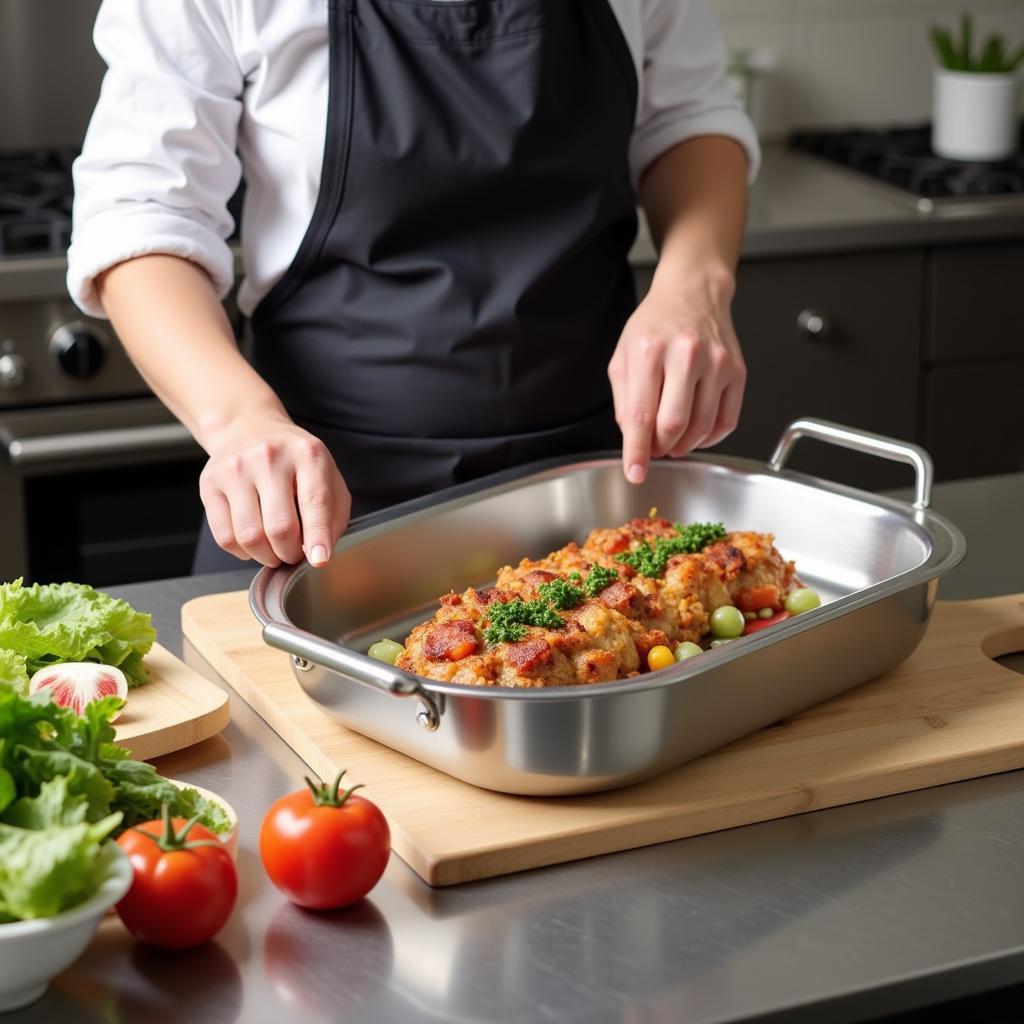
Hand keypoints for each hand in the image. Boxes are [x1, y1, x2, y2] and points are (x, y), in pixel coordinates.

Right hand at [198, 412, 350, 567]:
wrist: (249, 429)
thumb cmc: (295, 461)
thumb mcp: (328, 475)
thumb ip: (333, 512)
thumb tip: (320, 552)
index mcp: (307, 454)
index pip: (315, 501)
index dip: (318, 536)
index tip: (320, 560)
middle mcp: (269, 457)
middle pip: (280, 526)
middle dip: (290, 553)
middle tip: (294, 554)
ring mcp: (235, 469)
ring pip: (249, 536)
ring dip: (266, 556)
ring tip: (274, 551)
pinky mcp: (209, 484)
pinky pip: (225, 537)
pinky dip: (242, 552)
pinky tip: (253, 542)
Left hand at [607, 269, 745, 483]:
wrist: (694, 293)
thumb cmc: (656, 324)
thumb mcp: (623, 356)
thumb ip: (624, 401)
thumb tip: (633, 440)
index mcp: (649, 351)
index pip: (641, 415)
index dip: (637, 451)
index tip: (635, 473)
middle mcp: (687, 355)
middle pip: (674, 425)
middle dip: (660, 448)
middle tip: (653, 447)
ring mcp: (717, 363)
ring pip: (701, 427)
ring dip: (683, 445)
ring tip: (671, 440)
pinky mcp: (738, 372)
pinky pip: (727, 421)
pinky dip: (708, 438)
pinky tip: (695, 432)